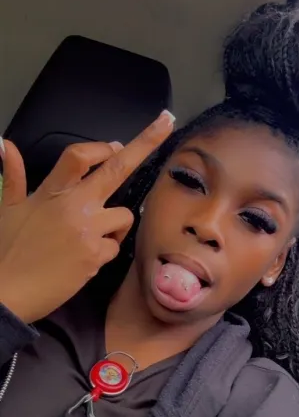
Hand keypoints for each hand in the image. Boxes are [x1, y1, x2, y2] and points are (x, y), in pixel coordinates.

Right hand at [0, 111, 173, 322]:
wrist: (6, 294)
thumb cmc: (6, 251)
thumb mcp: (6, 209)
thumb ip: (14, 176)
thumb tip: (5, 144)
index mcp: (51, 192)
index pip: (81, 155)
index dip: (102, 146)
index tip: (117, 142)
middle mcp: (74, 207)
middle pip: (117, 168)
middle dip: (145, 143)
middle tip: (165, 121)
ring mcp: (88, 231)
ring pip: (125, 214)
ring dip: (115, 222)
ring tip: (88, 236)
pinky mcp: (96, 257)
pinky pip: (117, 245)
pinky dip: (106, 249)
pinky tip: (84, 257)